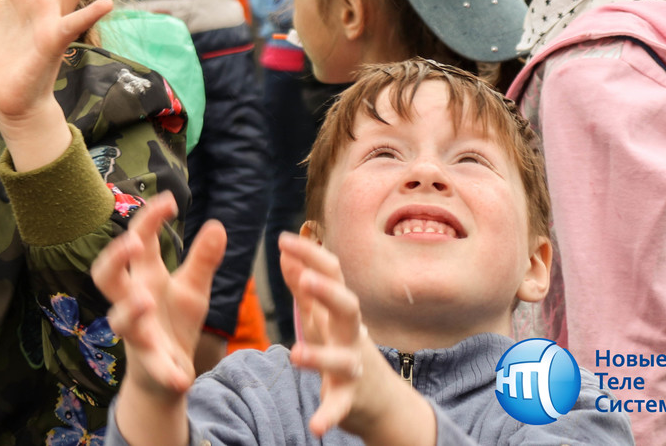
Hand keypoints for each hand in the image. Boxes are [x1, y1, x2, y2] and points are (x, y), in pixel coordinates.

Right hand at [92, 195, 225, 445]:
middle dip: (114, 257)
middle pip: (106, 276)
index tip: (169, 200)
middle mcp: (132, 301)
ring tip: (147, 300)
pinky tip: (181, 376)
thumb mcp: (193, 288)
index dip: (149, 219)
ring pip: (119, 320)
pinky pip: (153, 367)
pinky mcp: (150, 365)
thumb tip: (218, 225)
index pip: (139, 240)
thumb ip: (203, 259)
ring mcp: (137, 334)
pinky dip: (166, 373)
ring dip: (130, 310)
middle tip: (135, 243)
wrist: (166, 375)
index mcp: (144, 277)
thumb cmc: (173, 322)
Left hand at [279, 233, 434, 443]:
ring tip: (294, 354)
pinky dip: (328, 415)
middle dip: (329, 294)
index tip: (283, 238)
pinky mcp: (349, 400)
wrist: (383, 403)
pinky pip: (339, 407)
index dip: (310, 256)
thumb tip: (286, 249)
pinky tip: (315, 426)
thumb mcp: (322, 316)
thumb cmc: (343, 347)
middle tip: (306, 281)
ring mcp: (353, 368)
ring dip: (320, 356)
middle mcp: (351, 335)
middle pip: (348, 309)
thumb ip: (302, 284)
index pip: (332, 276)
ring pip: (342, 360)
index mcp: (340, 311)